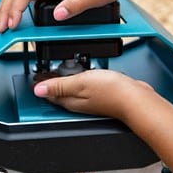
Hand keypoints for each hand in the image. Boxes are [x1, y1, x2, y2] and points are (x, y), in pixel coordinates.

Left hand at [33, 70, 153, 119]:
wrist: (135, 99)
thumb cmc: (112, 92)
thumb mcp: (80, 83)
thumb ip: (59, 85)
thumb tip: (38, 90)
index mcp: (71, 101)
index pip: (50, 94)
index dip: (42, 84)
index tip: (37, 75)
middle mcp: (80, 103)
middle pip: (60, 93)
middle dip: (53, 82)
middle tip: (47, 71)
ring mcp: (92, 100)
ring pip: (74, 90)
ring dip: (68, 80)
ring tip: (63, 70)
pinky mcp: (103, 95)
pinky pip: (87, 87)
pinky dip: (83, 80)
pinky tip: (85, 74)